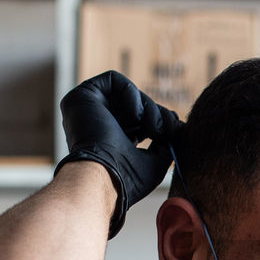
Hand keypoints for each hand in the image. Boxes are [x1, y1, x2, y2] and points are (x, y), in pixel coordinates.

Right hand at [56, 71, 183, 237]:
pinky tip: (135, 117)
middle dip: (157, 114)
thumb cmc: (127, 180)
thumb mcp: (155, 162)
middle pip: (134, 106)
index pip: (138, 121)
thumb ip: (165, 143)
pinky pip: (113, 79)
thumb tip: (179, 127)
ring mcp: (86, 111)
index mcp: (110, 142)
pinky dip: (131, 93)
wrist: (103, 180)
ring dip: (148, 107)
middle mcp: (96, 125)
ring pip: (126, 94)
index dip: (158, 120)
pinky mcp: (80, 96)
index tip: (177, 128)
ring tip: (153, 129)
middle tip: (171, 129)